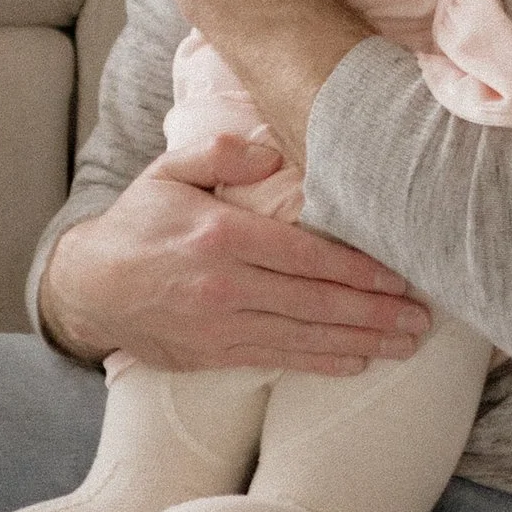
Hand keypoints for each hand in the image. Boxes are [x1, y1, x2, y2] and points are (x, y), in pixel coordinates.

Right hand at [38, 133, 432, 375]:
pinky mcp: (216, 355)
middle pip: (317, 302)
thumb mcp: (169, 171)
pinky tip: (358, 361)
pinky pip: (280, 360)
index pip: (306, 256)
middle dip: (376, 312)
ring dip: (362, 342)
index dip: (359, 270)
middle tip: (422, 317)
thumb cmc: (139, 223)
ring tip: (407, 344)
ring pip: (306, 337)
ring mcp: (221, 326)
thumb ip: (221, 152)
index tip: (401, 276)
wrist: (89, 287)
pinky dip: (323, 362)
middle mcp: (225, 286)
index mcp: (220, 236)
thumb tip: (274, 149)